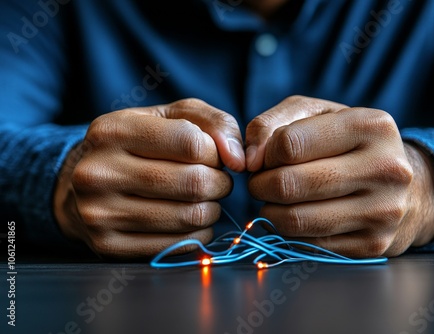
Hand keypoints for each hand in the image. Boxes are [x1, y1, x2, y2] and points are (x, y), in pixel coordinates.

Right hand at [54, 99, 244, 258]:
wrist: (81, 182)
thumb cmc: (138, 143)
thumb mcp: (170, 116)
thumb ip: (213, 123)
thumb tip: (238, 160)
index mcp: (113, 130)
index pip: (192, 143)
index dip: (216, 152)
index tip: (214, 157)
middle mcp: (99, 172)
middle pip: (194, 183)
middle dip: (220, 183)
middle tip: (218, 181)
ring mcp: (99, 213)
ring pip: (189, 216)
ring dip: (211, 209)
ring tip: (205, 199)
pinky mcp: (108, 245)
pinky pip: (178, 245)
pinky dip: (198, 234)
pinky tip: (192, 220)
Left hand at [246, 96, 433, 257]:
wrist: (406, 186)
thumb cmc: (349, 143)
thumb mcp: (315, 115)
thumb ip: (272, 124)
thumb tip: (248, 159)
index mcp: (371, 126)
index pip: (290, 144)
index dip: (266, 153)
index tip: (266, 157)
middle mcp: (385, 168)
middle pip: (289, 184)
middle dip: (260, 185)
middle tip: (259, 183)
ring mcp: (383, 211)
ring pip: (296, 220)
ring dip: (270, 211)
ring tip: (273, 200)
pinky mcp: (374, 244)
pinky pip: (309, 245)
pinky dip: (290, 233)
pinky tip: (296, 217)